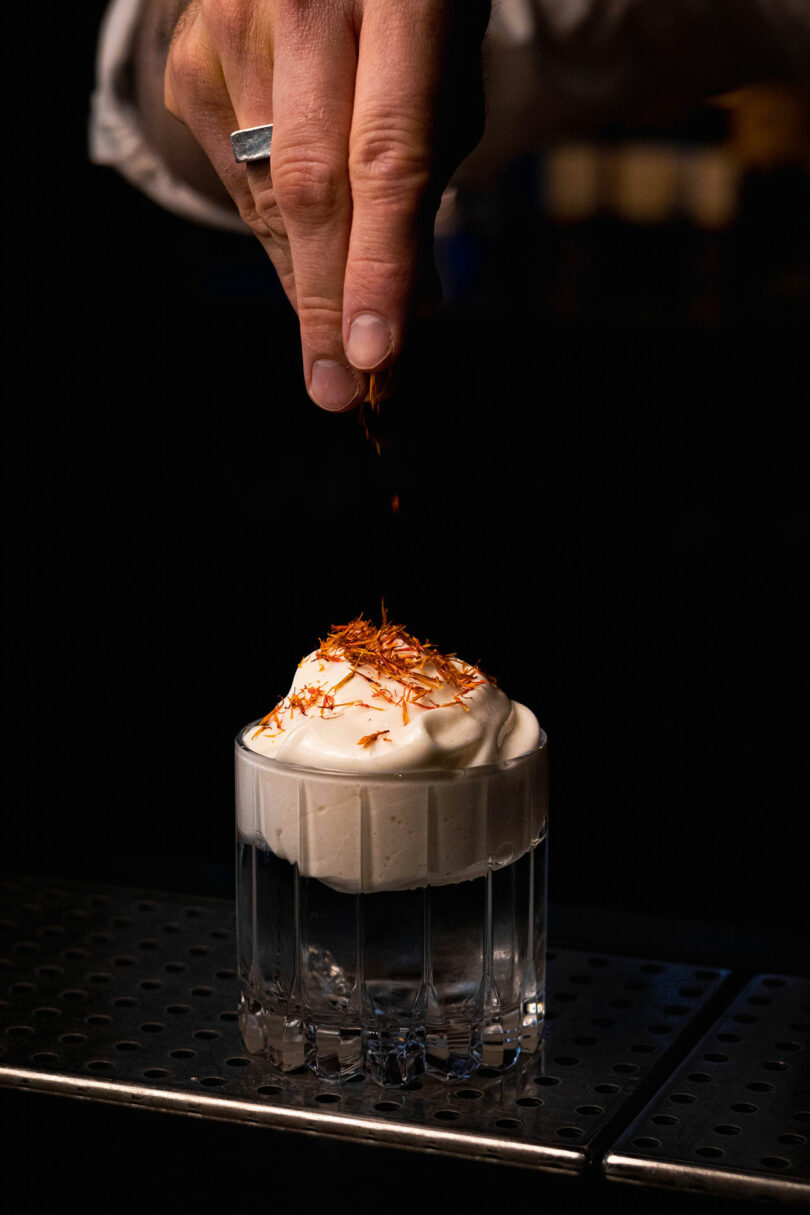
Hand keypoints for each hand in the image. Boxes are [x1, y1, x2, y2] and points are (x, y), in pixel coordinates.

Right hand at [165, 0, 487, 410]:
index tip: (376, 354)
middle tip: (339, 389)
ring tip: (342, 315)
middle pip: (311, 186)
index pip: (388, 157)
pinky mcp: (190, 61)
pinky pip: (235, 181)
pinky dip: (276, 229)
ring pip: (267, 196)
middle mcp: (303, 3)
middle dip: (328, 301)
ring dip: (309, 274)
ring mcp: (231, 27)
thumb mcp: (448, 77)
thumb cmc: (408, 12)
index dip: (380, 265)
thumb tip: (411, 309)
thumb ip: (429, 182)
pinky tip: (308, 236)